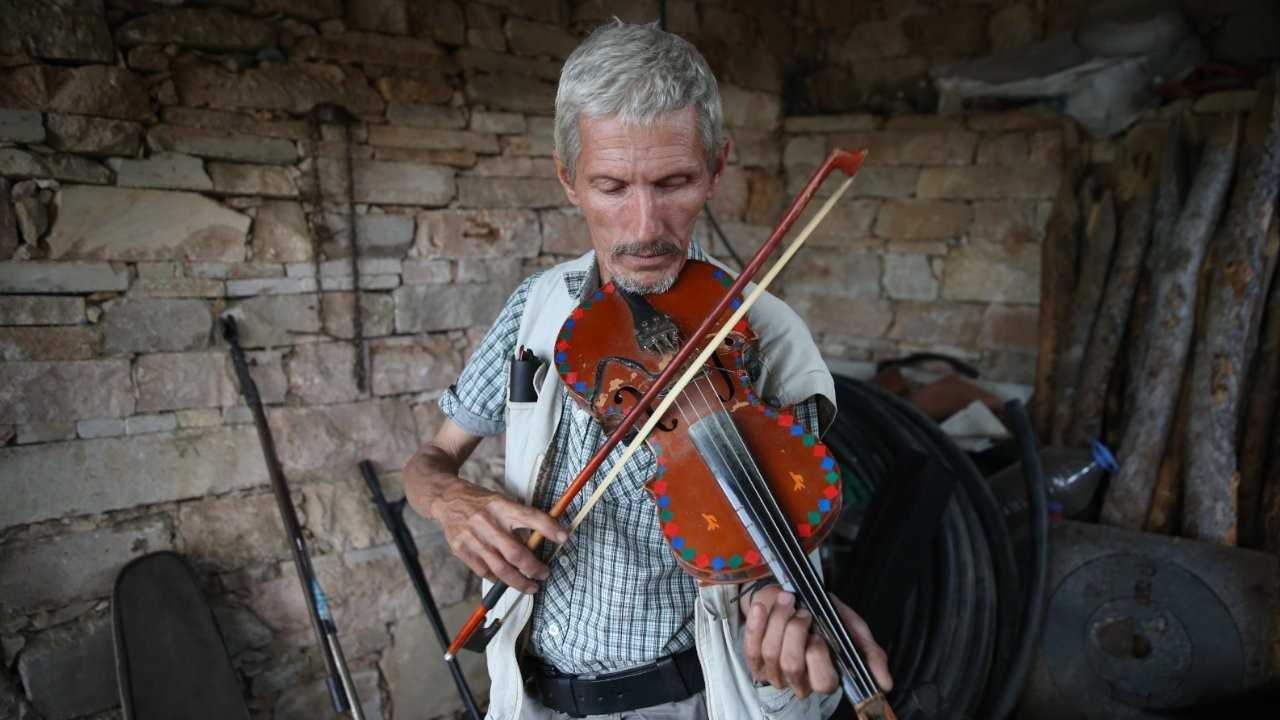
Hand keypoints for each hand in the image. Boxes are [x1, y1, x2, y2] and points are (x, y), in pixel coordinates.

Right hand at [403, 419, 568, 594]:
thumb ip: (519, 519)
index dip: (549, 527)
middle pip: (516, 553)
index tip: (564, 537)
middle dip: (534, 568)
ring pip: (501, 569)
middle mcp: (488, 522)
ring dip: (519, 581)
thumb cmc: (481, 503)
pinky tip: (507, 579)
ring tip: (531, 586)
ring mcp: (473, 538)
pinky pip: (485, 572)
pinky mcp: (461, 550)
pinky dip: (498, 578)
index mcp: (501, 506)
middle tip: (544, 574)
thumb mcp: (502, 502)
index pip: (530, 517)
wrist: (447, 499)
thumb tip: (547, 536)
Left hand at [741, 585, 891, 698]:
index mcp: (826, 676)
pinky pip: (750, 647)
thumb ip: (870, 654)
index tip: (819, 632)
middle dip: (794, 630)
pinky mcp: (754, 662)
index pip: (823, 682)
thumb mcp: (852, 629)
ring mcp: (774, 673)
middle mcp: (799, 681)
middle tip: (801, 612)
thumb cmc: (824, 615)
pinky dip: (756, 623)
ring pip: (770, 653)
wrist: (793, 595)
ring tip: (786, 602)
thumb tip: (886, 683)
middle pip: (791, 665)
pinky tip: (762, 608)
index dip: (818, 655)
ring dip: (776, 620)